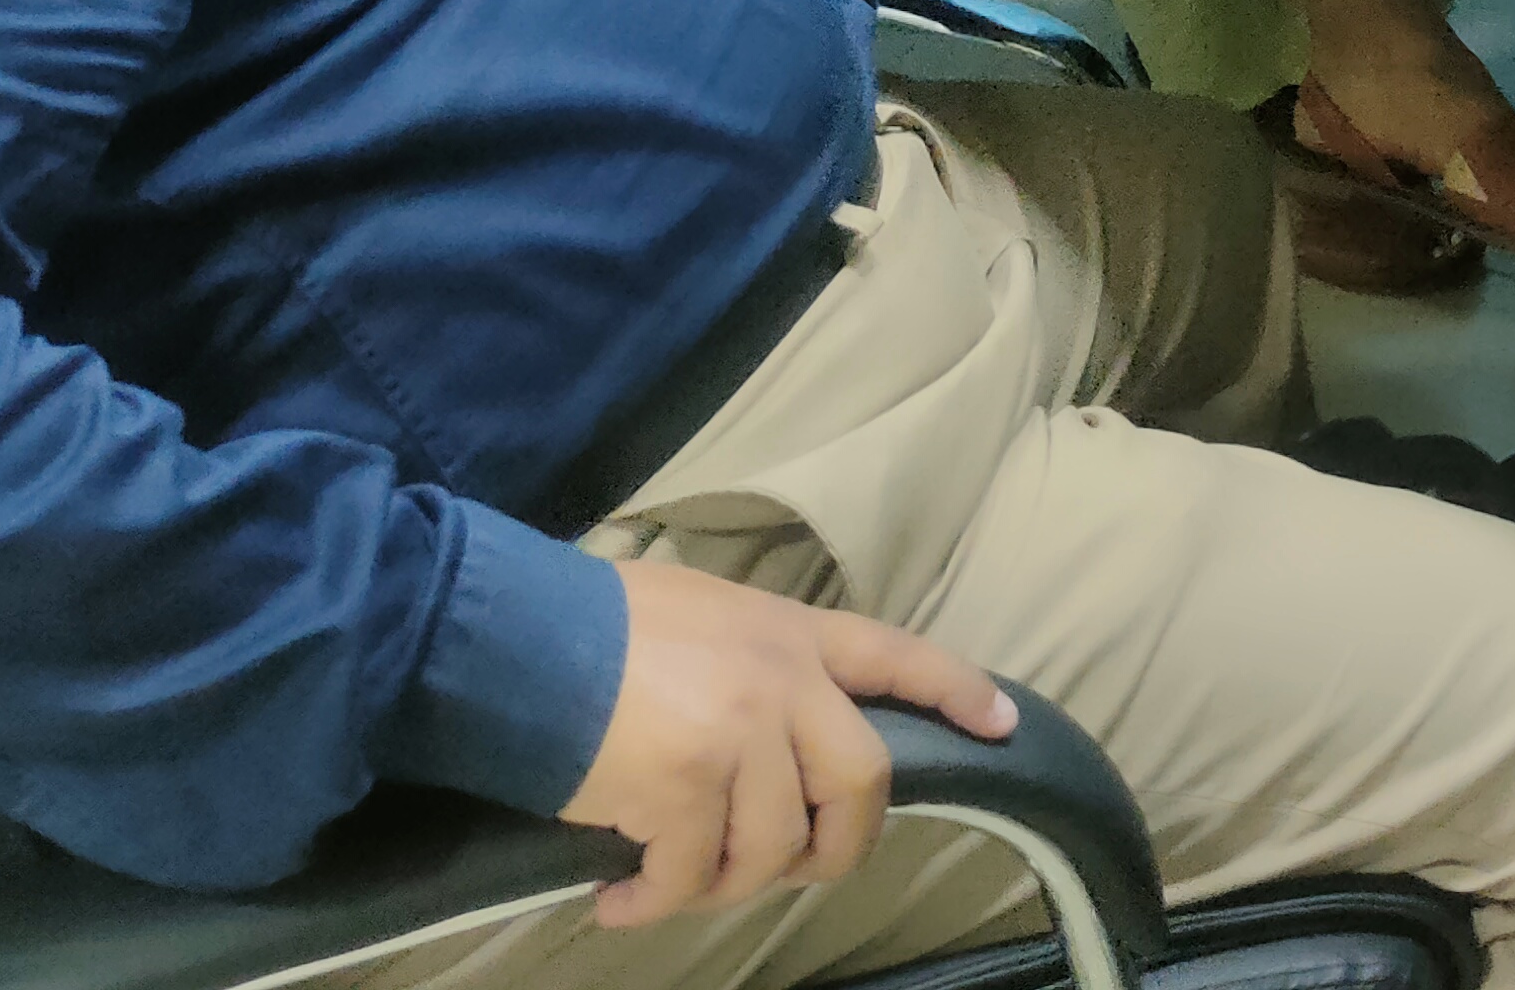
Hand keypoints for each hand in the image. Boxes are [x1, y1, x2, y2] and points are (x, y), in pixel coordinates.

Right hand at [559, 559, 1016, 928]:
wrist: (514, 632)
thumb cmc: (590, 619)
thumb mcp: (695, 610)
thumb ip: (745, 660)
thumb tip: (751, 735)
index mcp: (786, 630)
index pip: (894, 655)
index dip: (953, 690)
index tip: (1000, 724)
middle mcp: (781, 679)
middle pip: (862, 778)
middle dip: (836, 843)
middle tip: (790, 869)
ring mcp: (741, 734)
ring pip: (775, 844)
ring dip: (723, 882)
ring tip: (668, 883)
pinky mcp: (689, 788)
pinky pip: (694, 876)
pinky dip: (656, 903)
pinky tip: (619, 900)